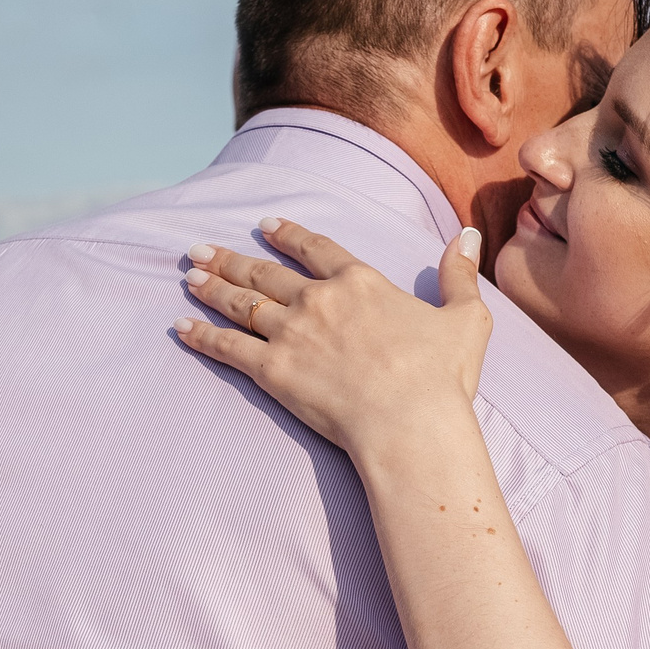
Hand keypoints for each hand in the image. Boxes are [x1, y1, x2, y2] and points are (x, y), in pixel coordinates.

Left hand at [176, 218, 490, 457]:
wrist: (409, 422)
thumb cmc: (441, 377)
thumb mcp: (465, 318)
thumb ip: (460, 274)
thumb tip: (468, 235)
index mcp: (360, 282)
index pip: (316, 248)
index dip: (288, 235)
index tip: (266, 225)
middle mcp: (319, 299)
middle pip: (265, 273)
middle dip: (230, 259)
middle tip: (201, 250)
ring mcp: (292, 333)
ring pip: (241, 303)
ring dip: (212, 287)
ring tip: (190, 275)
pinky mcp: (272, 370)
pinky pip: (228, 347)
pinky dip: (202, 335)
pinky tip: (181, 327)